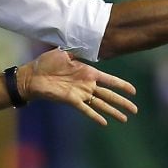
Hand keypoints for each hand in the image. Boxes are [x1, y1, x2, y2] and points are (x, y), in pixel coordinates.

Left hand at [18, 48, 137, 125]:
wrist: (32, 76)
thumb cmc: (47, 63)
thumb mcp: (64, 53)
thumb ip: (78, 51)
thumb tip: (90, 44)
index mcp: (88, 72)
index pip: (109, 80)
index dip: (122, 85)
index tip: (134, 91)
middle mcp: (87, 84)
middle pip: (109, 94)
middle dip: (122, 102)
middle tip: (135, 109)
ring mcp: (80, 93)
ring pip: (101, 104)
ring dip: (113, 111)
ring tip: (125, 119)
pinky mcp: (72, 100)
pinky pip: (86, 110)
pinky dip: (95, 116)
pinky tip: (105, 123)